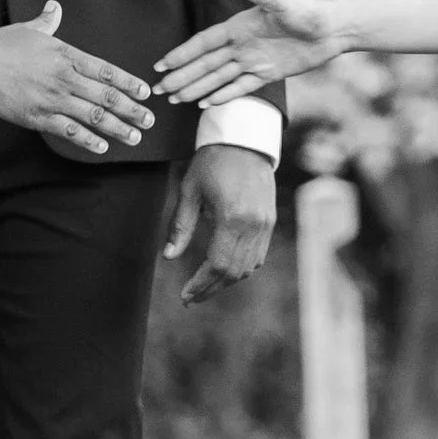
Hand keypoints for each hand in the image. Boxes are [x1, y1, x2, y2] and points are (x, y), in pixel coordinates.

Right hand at [0, 2, 154, 153]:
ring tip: (135, 137)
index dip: (129, 82)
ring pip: (94, 117)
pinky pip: (69, 131)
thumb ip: (48, 21)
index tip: (145, 92)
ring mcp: (54, 99)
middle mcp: (66, 78)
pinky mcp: (38, 117)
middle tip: (149, 120)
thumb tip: (54, 6)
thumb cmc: (2, 45)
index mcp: (68, 56)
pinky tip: (102, 146)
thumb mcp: (30, 29)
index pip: (107, 70)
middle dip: (132, 110)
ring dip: (118, 128)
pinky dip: (88, 140)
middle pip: (107, 96)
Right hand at [154, 0, 343, 106]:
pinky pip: (241, 87)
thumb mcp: (280, 0)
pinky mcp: (269, 73)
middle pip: (205, 65)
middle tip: (158, 90)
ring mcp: (254, 60)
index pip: (203, 43)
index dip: (182, 54)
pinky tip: (206, 105)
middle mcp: (242, 44)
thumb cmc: (308, 9)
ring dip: (196, 89)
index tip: (161, 64)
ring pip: (218, 78)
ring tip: (175, 100)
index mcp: (239, 26)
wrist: (334, 26)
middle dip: (181, 77)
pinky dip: (223, 95)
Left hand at [165, 143, 277, 304]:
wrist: (245, 139)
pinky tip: (224, 270)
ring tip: (204, 287)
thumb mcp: (189, 190)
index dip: (200, 284)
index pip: (217, 264)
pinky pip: (258, 256)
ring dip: (226, 281)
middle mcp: (253, 225)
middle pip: (233, 272)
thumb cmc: (212, 161)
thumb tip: (168, 256)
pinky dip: (241, 268)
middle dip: (211, 289)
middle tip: (190, 299)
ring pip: (248, 267)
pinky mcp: (269, 222)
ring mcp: (265, 225)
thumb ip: (180, 226)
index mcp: (232, 218)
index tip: (185, 296)